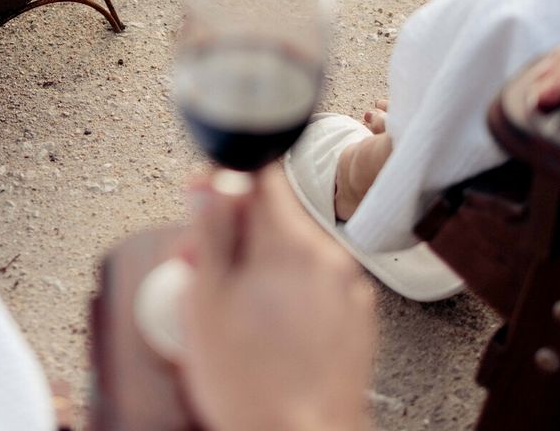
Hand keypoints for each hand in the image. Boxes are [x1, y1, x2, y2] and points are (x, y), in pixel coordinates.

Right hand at [180, 166, 374, 430]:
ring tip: (232, 311)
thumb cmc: (250, 384)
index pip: (261, 174)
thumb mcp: (205, 302)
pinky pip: (314, 287)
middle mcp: (327, 257)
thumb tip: (210, 184)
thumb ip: (208, 232)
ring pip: (293, 255)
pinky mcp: (356, 319)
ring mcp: (347, 289)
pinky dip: (289, 296)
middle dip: (235, 235)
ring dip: (260, 267)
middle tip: (203, 272)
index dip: (225, 182)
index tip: (204, 200)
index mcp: (290, 244)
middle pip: (273, 218)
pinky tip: (266, 331)